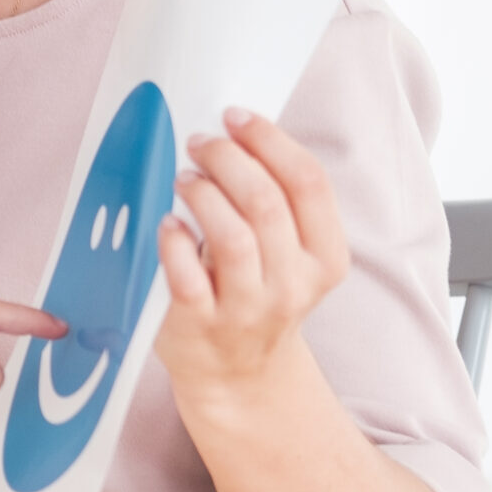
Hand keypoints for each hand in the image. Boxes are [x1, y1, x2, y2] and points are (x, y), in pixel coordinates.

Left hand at [155, 108, 348, 397]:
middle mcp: (292, 285)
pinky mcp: (201, 325)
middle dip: (227, 158)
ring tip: (184, 179)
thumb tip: (236, 132)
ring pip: (233, 237)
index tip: (236, 117)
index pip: (309, 183)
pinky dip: (174, 241)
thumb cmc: (255, 294)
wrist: (238, 375)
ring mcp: (247, 309)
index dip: (270, 140)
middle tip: (199, 142)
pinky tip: (166, 223)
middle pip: (266, 202)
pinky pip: (188, 276)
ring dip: (203, 194)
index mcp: (324, 258)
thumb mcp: (287, 253)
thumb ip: (275, 201)